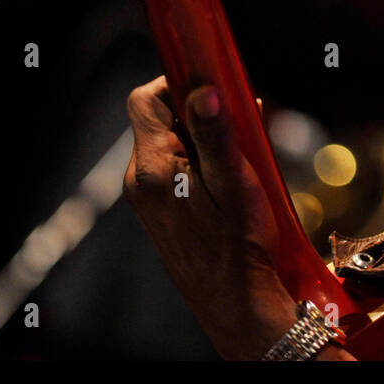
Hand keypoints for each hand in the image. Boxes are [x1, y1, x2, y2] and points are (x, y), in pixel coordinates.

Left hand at [124, 76, 320, 359]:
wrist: (234, 302)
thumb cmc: (239, 248)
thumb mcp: (235, 184)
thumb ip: (215, 135)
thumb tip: (203, 91)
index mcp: (154, 168)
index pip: (147, 99)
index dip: (179, 81)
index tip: (213, 81)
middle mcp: (142, 179)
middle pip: (161, 118)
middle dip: (200, 110)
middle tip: (240, 120)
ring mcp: (149, 196)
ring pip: (172, 142)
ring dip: (205, 136)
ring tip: (242, 154)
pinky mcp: (161, 208)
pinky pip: (176, 166)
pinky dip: (202, 159)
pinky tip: (232, 176)